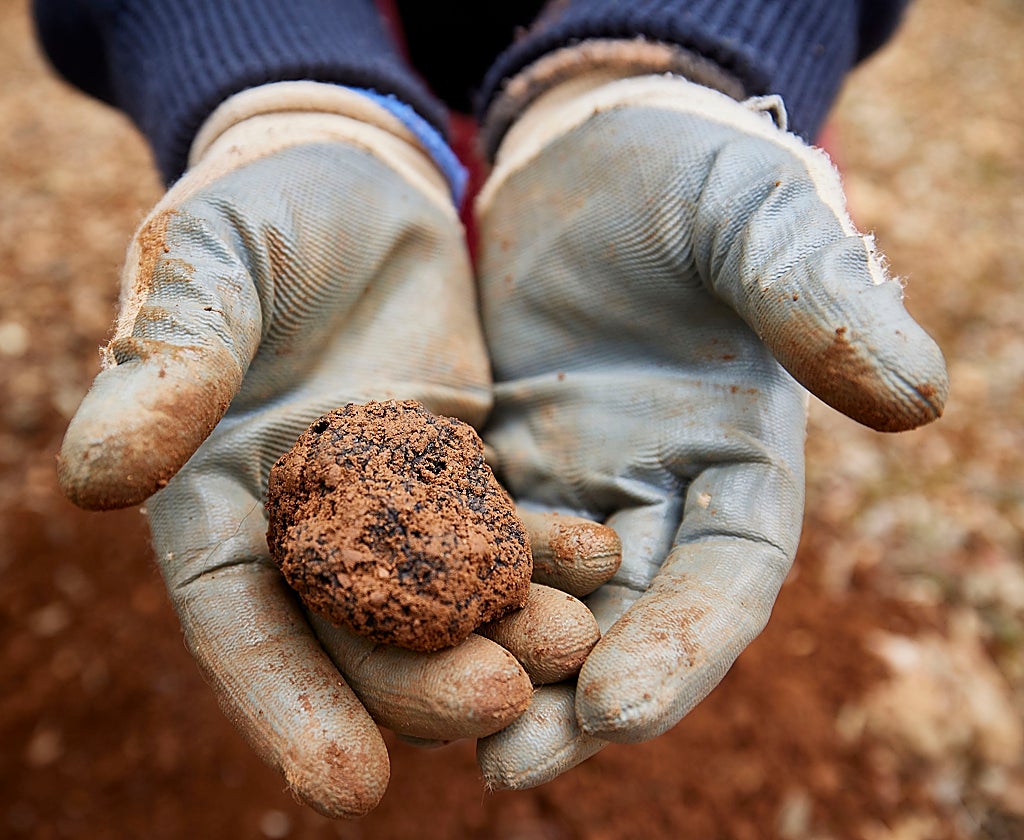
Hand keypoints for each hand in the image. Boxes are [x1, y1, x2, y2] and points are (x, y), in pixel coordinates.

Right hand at [57, 82, 554, 816]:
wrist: (349, 172)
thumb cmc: (255, 207)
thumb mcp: (209, 265)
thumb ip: (168, 363)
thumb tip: (92, 478)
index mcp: (211, 494)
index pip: (235, 617)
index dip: (280, 701)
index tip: (344, 784)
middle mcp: (297, 522)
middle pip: (351, 632)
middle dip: (417, 682)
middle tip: (496, 703)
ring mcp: (383, 504)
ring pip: (436, 600)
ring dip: (497, 636)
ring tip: (568, 651)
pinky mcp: (457, 470)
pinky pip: (500, 529)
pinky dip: (543, 556)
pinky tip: (600, 567)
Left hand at [472, 73, 948, 787]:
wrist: (590, 152)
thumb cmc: (688, 174)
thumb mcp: (752, 218)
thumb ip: (814, 299)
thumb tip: (917, 395)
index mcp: (735, 461)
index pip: (723, 578)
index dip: (682, 645)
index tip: (621, 705)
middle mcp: (653, 496)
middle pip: (622, 619)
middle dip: (573, 695)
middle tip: (508, 766)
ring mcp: (567, 485)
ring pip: (533, 599)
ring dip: (490, 666)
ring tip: (431, 730)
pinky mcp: (490, 460)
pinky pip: (455, 540)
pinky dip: (427, 588)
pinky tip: (372, 630)